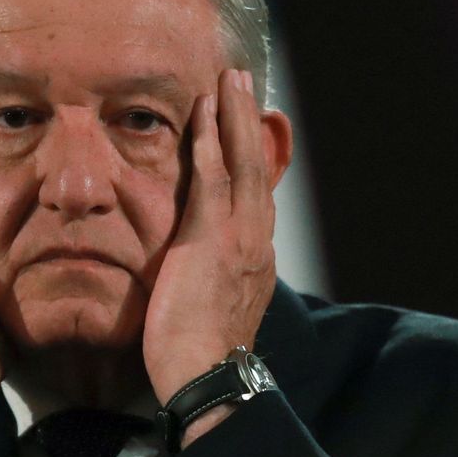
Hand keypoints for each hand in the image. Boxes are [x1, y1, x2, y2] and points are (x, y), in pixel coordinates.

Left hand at [142, 69, 279, 443]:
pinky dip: (210, 141)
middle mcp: (256, 239)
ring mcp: (237, 236)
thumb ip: (214, 278)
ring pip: (241, 162)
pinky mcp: (210, 237)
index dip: (254, 155)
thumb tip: (201, 269)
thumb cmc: (200, 355)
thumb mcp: (216, 308)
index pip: (257, 193)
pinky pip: (211, 176)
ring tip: (229, 80)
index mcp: (256, 257)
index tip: (249, 125)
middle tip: (243, 83)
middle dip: (250, 122)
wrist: (206, 376)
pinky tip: (203, 111)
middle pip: (257, 166)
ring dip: (234, 116)